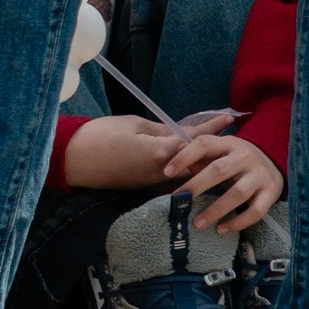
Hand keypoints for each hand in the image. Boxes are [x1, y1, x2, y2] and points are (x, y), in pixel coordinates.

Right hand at [62, 106, 269, 201]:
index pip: (194, 141)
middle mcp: (159, 174)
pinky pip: (169, 182)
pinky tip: (190, 170)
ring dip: (201, 167)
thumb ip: (161, 130)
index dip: (212, 129)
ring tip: (219, 160)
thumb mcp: (135, 125)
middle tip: (234, 147)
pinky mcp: (141, 188)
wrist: (74, 161)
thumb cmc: (103, 136)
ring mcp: (150, 184)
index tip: (229, 119)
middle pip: (195, 165)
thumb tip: (179, 133)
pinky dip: (183, 175)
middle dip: (213, 154)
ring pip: (184, 177)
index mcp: (160, 153)